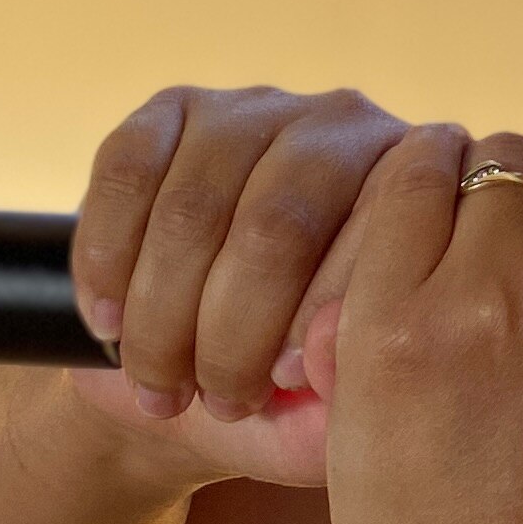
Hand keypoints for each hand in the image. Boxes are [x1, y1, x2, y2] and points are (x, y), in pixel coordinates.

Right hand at [67, 84, 426, 490]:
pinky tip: (110, 325)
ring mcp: (256, 110)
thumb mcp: (338, 413)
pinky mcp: (170, 110)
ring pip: (191, 208)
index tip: (283, 384)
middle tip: (219, 402)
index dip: (320, 318)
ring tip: (163, 388)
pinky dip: (107, 263)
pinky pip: (126, 174)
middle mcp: (346, 128)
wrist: (198, 377)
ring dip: (162, 316)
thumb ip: (354, 391)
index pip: (376, 239)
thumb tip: (325, 351)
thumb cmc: (292, 397)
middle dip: (232, 333)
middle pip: (276, 226)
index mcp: (415, 194)